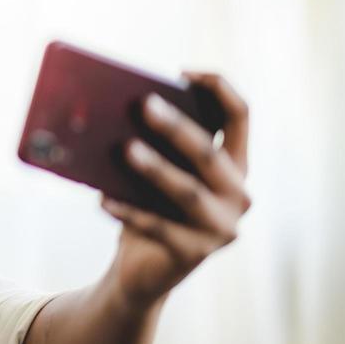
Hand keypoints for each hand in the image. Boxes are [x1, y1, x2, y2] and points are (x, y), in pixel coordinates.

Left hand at [100, 71, 251, 307]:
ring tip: (125, 148)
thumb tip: (114, 109)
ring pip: (186, 191)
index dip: (219, 88)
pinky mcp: (195, 254)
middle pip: (208, 153)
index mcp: (234, 166)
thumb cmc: (147, 208)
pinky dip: (128, 211)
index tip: (183, 72)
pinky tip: (103, 199)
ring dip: (155, 168)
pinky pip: (157, 227)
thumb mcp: (156, 173)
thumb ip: (154, 145)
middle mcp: (238, 195)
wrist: (141, 271)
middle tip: (144, 104)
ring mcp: (221, 228)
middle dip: (177, 127)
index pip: (240, 117)